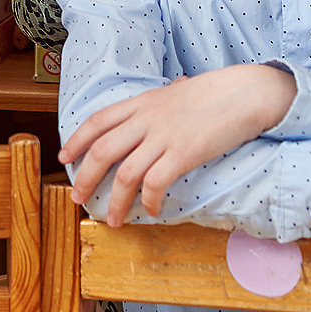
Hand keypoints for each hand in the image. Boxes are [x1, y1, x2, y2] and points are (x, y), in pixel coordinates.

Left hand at [60, 65, 297, 225]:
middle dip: (85, 178)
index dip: (76, 140)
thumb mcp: (178, 92)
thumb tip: (163, 98)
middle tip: (78, 198)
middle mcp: (147, 118)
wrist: (246, 92)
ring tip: (113, 220)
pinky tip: (150, 210)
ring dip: (115, 201)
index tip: (65, 158)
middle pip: (102, 150)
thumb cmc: (216, 93)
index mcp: (142, 102)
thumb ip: (163, 101)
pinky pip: (155, 183)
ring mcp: (164, 136)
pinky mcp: (184, 153)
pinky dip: (148, 201)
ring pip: (125, 173)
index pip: (97, 121)